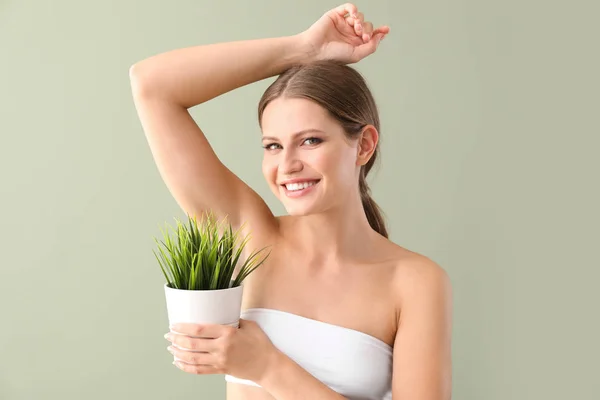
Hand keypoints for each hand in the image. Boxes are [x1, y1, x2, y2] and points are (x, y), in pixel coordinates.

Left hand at [164, 318, 278, 381]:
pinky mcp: (220, 370)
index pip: (200, 329)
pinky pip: (199, 370)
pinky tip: (179, 362)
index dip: (184, 327)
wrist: (267, 365)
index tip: (174, 324)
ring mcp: (220, 360)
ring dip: (178, 353)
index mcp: (228, 333)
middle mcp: (222, 347)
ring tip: (170, 348)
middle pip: (193, 344)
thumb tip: (219, 314)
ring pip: (193, 358)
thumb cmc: (260, 344)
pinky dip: (186, 367)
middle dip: (177, 340)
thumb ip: (232, 320)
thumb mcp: (248, 326)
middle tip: (168, 335)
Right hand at [299, 3, 389, 63]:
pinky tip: (353, 15)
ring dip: (360, 22)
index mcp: (355, 45)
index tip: (386, 29)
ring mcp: (343, 24)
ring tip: (355, 29)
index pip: (371, 36)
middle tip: (362, 37)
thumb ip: (371, 46)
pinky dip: (353, 9)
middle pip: (367, 26)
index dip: (379, 32)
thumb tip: (381, 36)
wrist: (314, 50)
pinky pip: (348, 8)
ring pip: (359, 17)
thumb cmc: (333, 56)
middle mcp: (350, 34)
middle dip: (367, 30)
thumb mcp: (356, 55)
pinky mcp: (335, 16)